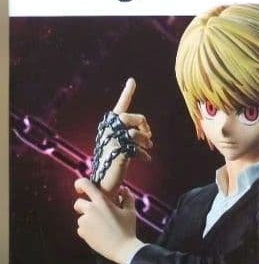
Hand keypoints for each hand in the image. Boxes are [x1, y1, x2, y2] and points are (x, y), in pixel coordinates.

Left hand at [74, 178, 142, 263]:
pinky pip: (81, 228)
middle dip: (84, 206)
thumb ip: (127, 198)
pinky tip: (99, 235)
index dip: (80, 184)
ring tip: (102, 228)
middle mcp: (90, 209)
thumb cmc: (128, 229)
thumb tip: (124, 189)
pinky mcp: (82, 232)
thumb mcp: (130, 212)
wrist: (123, 249)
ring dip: (88, 220)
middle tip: (96, 214)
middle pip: (78, 203)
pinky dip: (88, 230)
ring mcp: (85, 222)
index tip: (80, 189)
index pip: (84, 184)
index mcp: (102, 201)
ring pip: (81, 217)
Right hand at [96, 78, 153, 193]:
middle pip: (133, 117)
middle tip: (149, 137)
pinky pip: (136, 147)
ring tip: (148, 148)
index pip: (121, 106)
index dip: (127, 93)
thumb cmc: (114, 164)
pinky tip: (145, 160)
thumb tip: (147, 133)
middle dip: (144, 126)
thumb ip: (131, 136)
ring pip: (135, 132)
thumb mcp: (124, 147)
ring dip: (146, 141)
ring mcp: (111, 141)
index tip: (132, 80)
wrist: (104, 182)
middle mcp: (108, 130)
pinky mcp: (117, 152)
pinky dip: (144, 154)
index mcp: (110, 126)